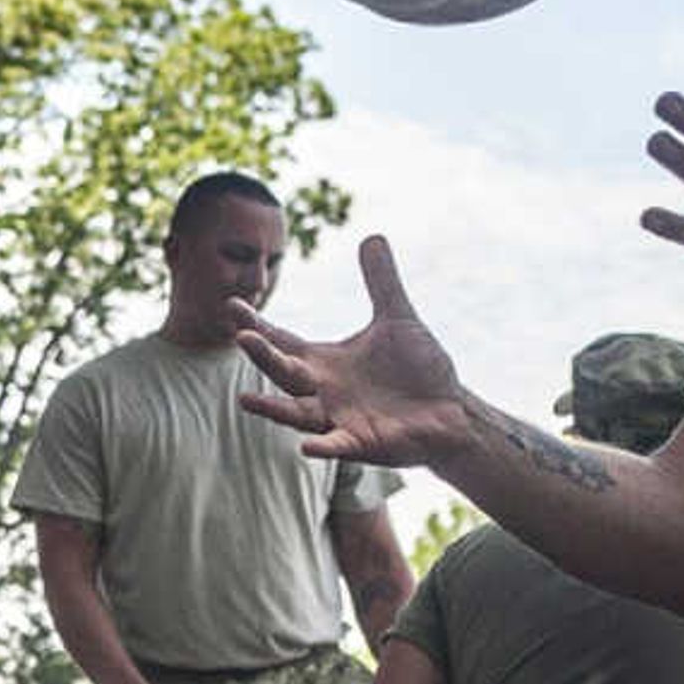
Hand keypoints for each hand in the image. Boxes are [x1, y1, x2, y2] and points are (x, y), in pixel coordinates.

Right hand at [234, 237, 473, 466]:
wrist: (451, 412)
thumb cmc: (419, 369)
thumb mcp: (397, 318)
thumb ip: (381, 281)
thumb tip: (372, 236)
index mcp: (324, 363)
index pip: (281, 341)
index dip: (257, 324)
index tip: (232, 304)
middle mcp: (323, 392)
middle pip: (283, 373)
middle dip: (262, 356)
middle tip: (241, 335)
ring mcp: (339, 420)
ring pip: (298, 415)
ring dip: (273, 409)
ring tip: (245, 400)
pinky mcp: (362, 443)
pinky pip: (338, 447)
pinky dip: (323, 448)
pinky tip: (307, 447)